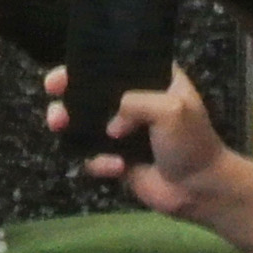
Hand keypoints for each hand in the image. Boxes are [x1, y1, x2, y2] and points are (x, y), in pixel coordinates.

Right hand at [44, 63, 229, 218]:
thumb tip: (110, 126)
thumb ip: (134, 103)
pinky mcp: (116, 159)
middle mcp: (134, 102)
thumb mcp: (172, 107)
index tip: (67, 69)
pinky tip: (117, 167)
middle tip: (53, 93)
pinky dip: (98, 162)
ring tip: (59, 126)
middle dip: (67, 92)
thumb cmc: (192, 142)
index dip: (88, 62)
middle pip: (91, 91)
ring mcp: (123, 132)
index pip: (116, 63)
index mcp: (153, 81)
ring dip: (69, 125)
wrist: (199, 189)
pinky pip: (93, 156)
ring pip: (83, 123)